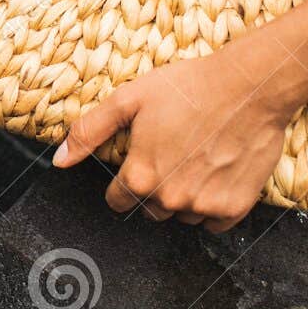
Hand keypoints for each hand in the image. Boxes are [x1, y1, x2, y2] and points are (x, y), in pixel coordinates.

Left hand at [53, 44, 295, 231]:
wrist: (249, 86)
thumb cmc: (189, 87)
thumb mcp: (129, 99)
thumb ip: (90, 131)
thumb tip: (59, 160)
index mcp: (141, 176)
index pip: (117, 200)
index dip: (125, 181)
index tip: (140, 162)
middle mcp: (170, 199)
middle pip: (150, 209)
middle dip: (155, 188)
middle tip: (171, 154)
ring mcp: (204, 206)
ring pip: (182, 216)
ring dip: (184, 197)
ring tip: (196, 158)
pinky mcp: (234, 208)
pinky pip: (213, 222)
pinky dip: (213, 204)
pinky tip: (216, 171)